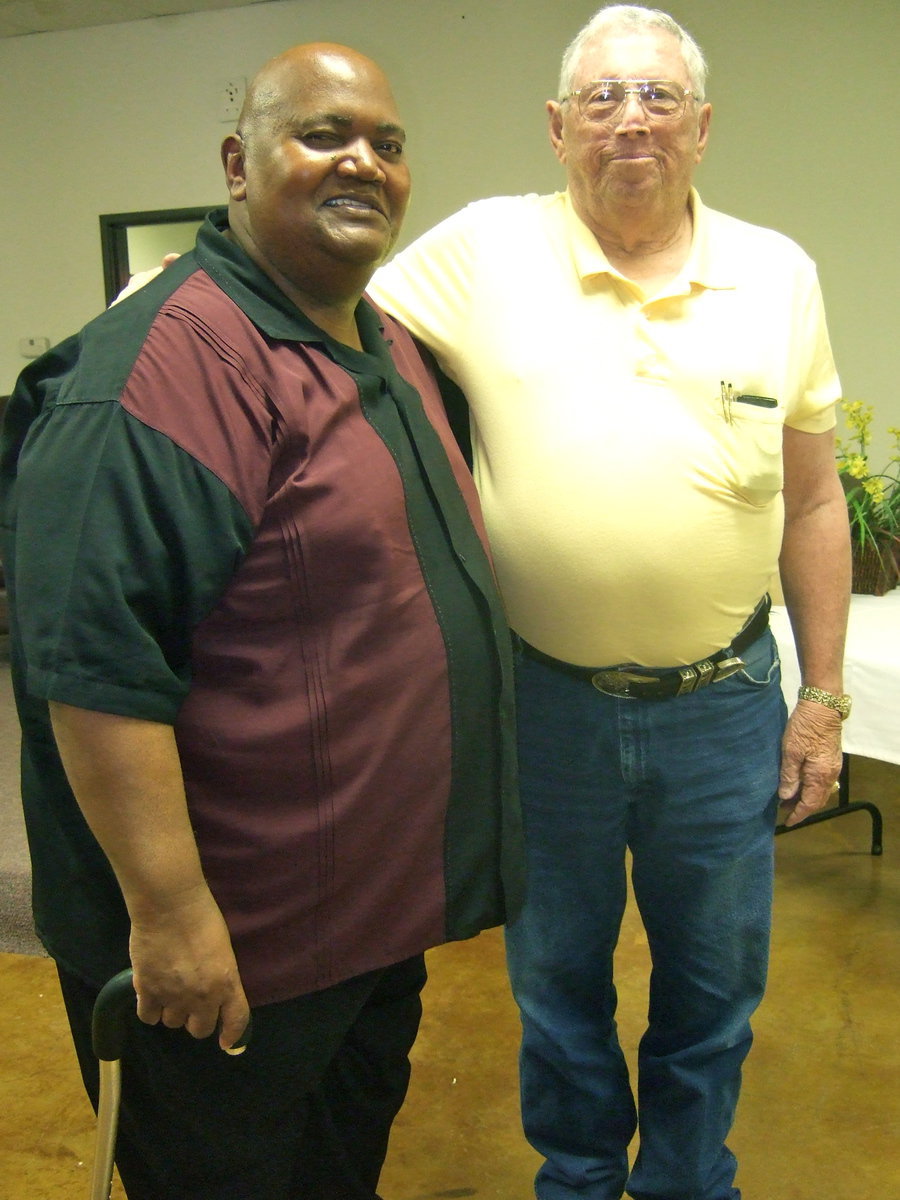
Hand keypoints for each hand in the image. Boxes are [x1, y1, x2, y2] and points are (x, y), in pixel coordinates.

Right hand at [128, 883, 249, 1052]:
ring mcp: (173, 996)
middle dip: (197, 1019)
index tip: (227, 1044)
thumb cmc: (202, 916)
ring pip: (172, 1023)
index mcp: (226, 983)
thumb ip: (220, 974)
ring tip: (169, 990)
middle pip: (200, 1029)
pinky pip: (148, 1017)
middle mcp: (202, 997)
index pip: (236, 1020)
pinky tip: (151, 994)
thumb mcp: (223, 948)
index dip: (232, 1035)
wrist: (169, 905)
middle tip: (191, 1003)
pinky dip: (149, 1009)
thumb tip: (212, 990)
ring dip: (172, 1011)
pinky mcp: (147, 991)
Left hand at [777, 699, 842, 826]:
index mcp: (820, 775)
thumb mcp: (791, 751)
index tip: (787, 822)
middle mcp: (830, 774)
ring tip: (788, 799)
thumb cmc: (804, 728)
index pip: (810, 803)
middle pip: (817, 799)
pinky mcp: (831, 758)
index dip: (798, 814)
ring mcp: (833, 767)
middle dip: (801, 807)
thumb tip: (786, 797)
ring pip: (820, 791)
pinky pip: (822, 781)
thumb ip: (789, 776)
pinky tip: (799, 784)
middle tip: (784, 811)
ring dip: (806, 797)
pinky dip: (811, 787)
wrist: (822, 706)